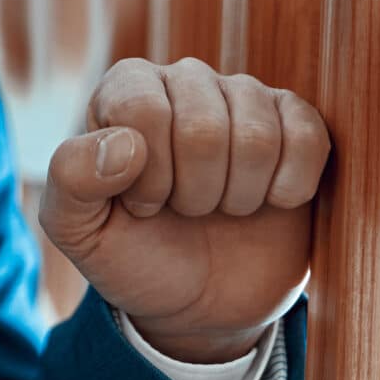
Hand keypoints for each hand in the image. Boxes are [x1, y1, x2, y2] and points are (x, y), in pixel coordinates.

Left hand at [37, 57, 329, 363]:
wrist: (200, 300)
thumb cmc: (133, 253)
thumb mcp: (78, 230)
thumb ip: (72, 181)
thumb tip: (123, 145)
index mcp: (124, 89)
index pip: (143, 111)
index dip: (148, 176)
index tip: (142, 203)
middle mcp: (183, 78)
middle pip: (203, 128)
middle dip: (194, 193)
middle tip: (185, 209)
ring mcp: (242, 96)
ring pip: (257, 136)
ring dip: (238, 196)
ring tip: (219, 206)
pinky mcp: (294, 122)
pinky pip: (308, 137)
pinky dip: (289, 188)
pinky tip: (268, 201)